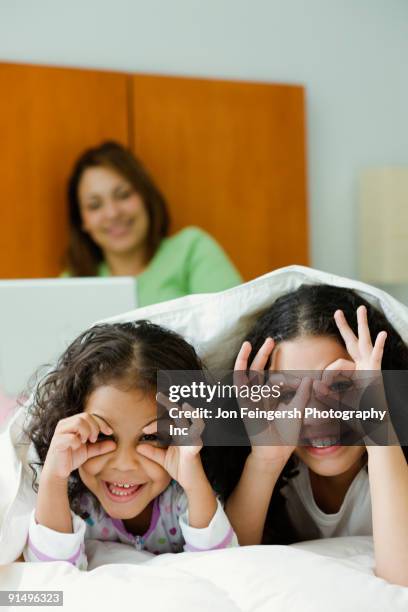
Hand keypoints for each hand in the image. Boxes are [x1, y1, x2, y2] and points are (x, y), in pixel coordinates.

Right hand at [42, 413, 115, 480]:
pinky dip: (77, 442)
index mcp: (72, 422)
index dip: (101, 423)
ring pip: (78, 422)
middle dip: (94, 427)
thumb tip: (115, 444)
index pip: (89, 415)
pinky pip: (71, 437)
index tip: (110, 432)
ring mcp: (59, 432)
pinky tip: (77, 447)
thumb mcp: (89, 451)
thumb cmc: (72, 458)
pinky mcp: (57, 442)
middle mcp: (65, 424)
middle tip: (94, 439)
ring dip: (87, 432)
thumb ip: (100, 446)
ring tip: (87, 442)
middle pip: (84, 416)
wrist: (58, 472)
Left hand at [137, 394, 205, 491]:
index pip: (168, 422)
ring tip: (181, 405)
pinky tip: (188, 428)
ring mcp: (192, 440)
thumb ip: (153, 452)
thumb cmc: (180, 469)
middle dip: (170, 404)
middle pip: (179, 414)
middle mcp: (186, 434)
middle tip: (159, 395)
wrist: (191, 483)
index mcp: (179, 434)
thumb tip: (138, 446)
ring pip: (188, 422)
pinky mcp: (195, 448)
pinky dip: (193, 431)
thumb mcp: (163, 459)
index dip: (156, 424)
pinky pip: (194, 438)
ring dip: (183, 413)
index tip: (144, 430)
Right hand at [234, 339, 310, 468]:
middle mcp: (260, 396)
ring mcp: (251, 398)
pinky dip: (240, 368)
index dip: (286, 374)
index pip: (276, 378)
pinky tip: (242, 357)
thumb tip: (310, 377)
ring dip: (248, 357)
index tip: (296, 374)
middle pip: (259, 370)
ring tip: (249, 343)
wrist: (276, 450)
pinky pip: (239, 382)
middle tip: (270, 340)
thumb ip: (302, 393)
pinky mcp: (245, 401)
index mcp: (271, 398)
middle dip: (264, 354)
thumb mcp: (298, 409)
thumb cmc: (286, 434)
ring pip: (248, 373)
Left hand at [319, 305, 390, 444]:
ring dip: (363, 326)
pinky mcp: (377, 375)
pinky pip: (377, 358)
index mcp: (354, 373)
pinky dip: (379, 347)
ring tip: (362, 309)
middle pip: (353, 343)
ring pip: (365, 343)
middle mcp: (363, 368)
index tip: (321, 386)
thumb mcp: (337, 403)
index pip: (337, 364)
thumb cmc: (358, 417)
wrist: (374, 428)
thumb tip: (314, 383)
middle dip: (345, 327)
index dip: (328, 375)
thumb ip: (326, 394)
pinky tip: (382, 335)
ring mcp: (371, 369)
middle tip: (337, 312)